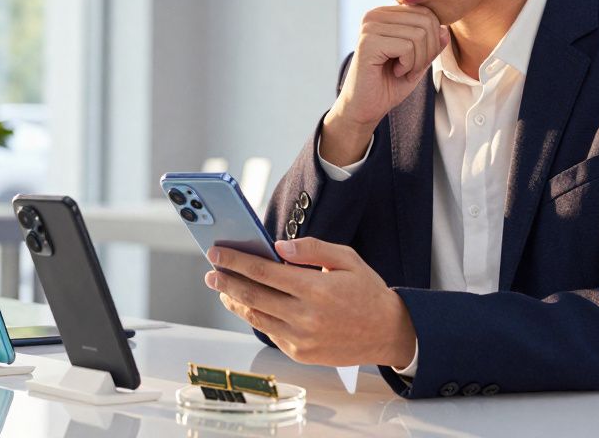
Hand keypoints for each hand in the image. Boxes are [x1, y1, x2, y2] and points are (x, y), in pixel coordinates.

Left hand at [204, 238, 416, 368]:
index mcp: (316, 289)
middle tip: (211, 271)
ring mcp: (300, 339)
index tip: (218, 253)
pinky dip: (254, 316)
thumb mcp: (346, 259)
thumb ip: (311, 248)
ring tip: (222, 288)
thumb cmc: (367, 292)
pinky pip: (269, 331)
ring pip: (256, 316)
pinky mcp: (299, 353)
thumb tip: (278, 246)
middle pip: (253, 295)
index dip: (236, 261)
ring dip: (234, 301)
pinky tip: (246, 304)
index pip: (264, 271)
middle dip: (226, 281)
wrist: (387, 333)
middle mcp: (305, 316)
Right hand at [322, 5, 449, 164]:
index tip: (417, 60)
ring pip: (419, 34)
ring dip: (418, 61)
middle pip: (426, 21)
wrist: (364, 108)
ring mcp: (370, 27)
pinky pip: (407, 47)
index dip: (433, 40)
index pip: (426, 13)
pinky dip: (408, 65)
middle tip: (412, 68)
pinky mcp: (368, 42)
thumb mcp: (418, 61)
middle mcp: (375, 15)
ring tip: (401, 71)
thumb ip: (432, 45)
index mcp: (385, 14)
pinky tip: (395, 72)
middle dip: (428, 50)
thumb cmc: (388, 84)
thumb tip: (446, 30)